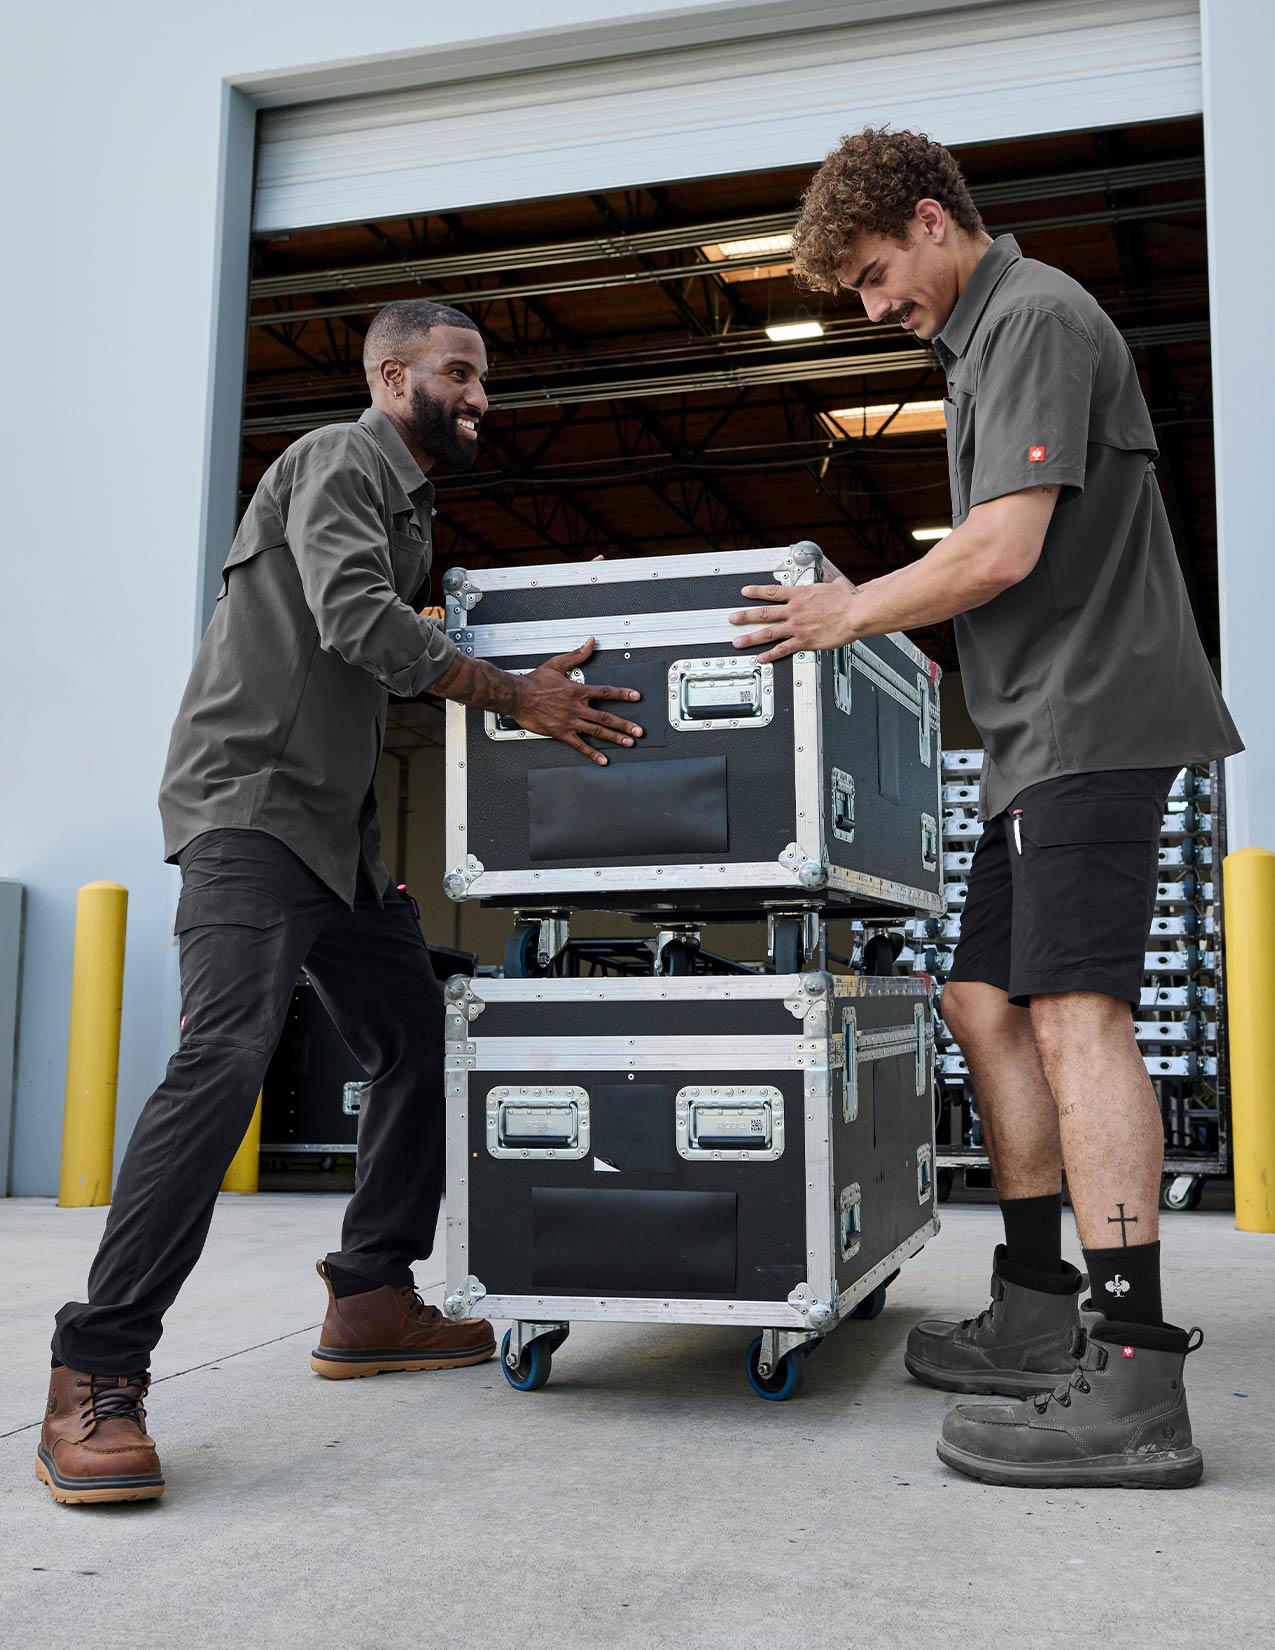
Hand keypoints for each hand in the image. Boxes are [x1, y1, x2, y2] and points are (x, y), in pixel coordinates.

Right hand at [515, 637, 643, 764]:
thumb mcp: (557, 664)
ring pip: (597, 731)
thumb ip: (577, 655)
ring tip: (629, 743)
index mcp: (577, 691)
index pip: (606, 692)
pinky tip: (602, 759)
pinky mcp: (561, 733)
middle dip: (625, 724)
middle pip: (606, 717)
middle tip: (638, 731)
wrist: (516, 696)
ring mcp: (570, 721)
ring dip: (615, 737)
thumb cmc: (534, 682)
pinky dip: (592, 753)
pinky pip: (579, 745)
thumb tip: (590, 643)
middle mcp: (576, 707)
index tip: (636, 697)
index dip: (623, 694)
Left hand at [729, 579, 858, 662]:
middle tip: (732, 619)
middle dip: (745, 616)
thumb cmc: (849, 600)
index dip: (756, 592)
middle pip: (763, 613)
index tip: (745, 592)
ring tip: (737, 642)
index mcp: (800, 595)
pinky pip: (782, 650)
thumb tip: (836, 583)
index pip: (772, 592)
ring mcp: (797, 627)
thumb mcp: (837, 585)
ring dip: (750, 638)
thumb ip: (831, 585)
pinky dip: (770, 655)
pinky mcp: (804, 641)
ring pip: (767, 632)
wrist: (855, 613)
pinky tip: (760, 658)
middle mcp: (794, 611)